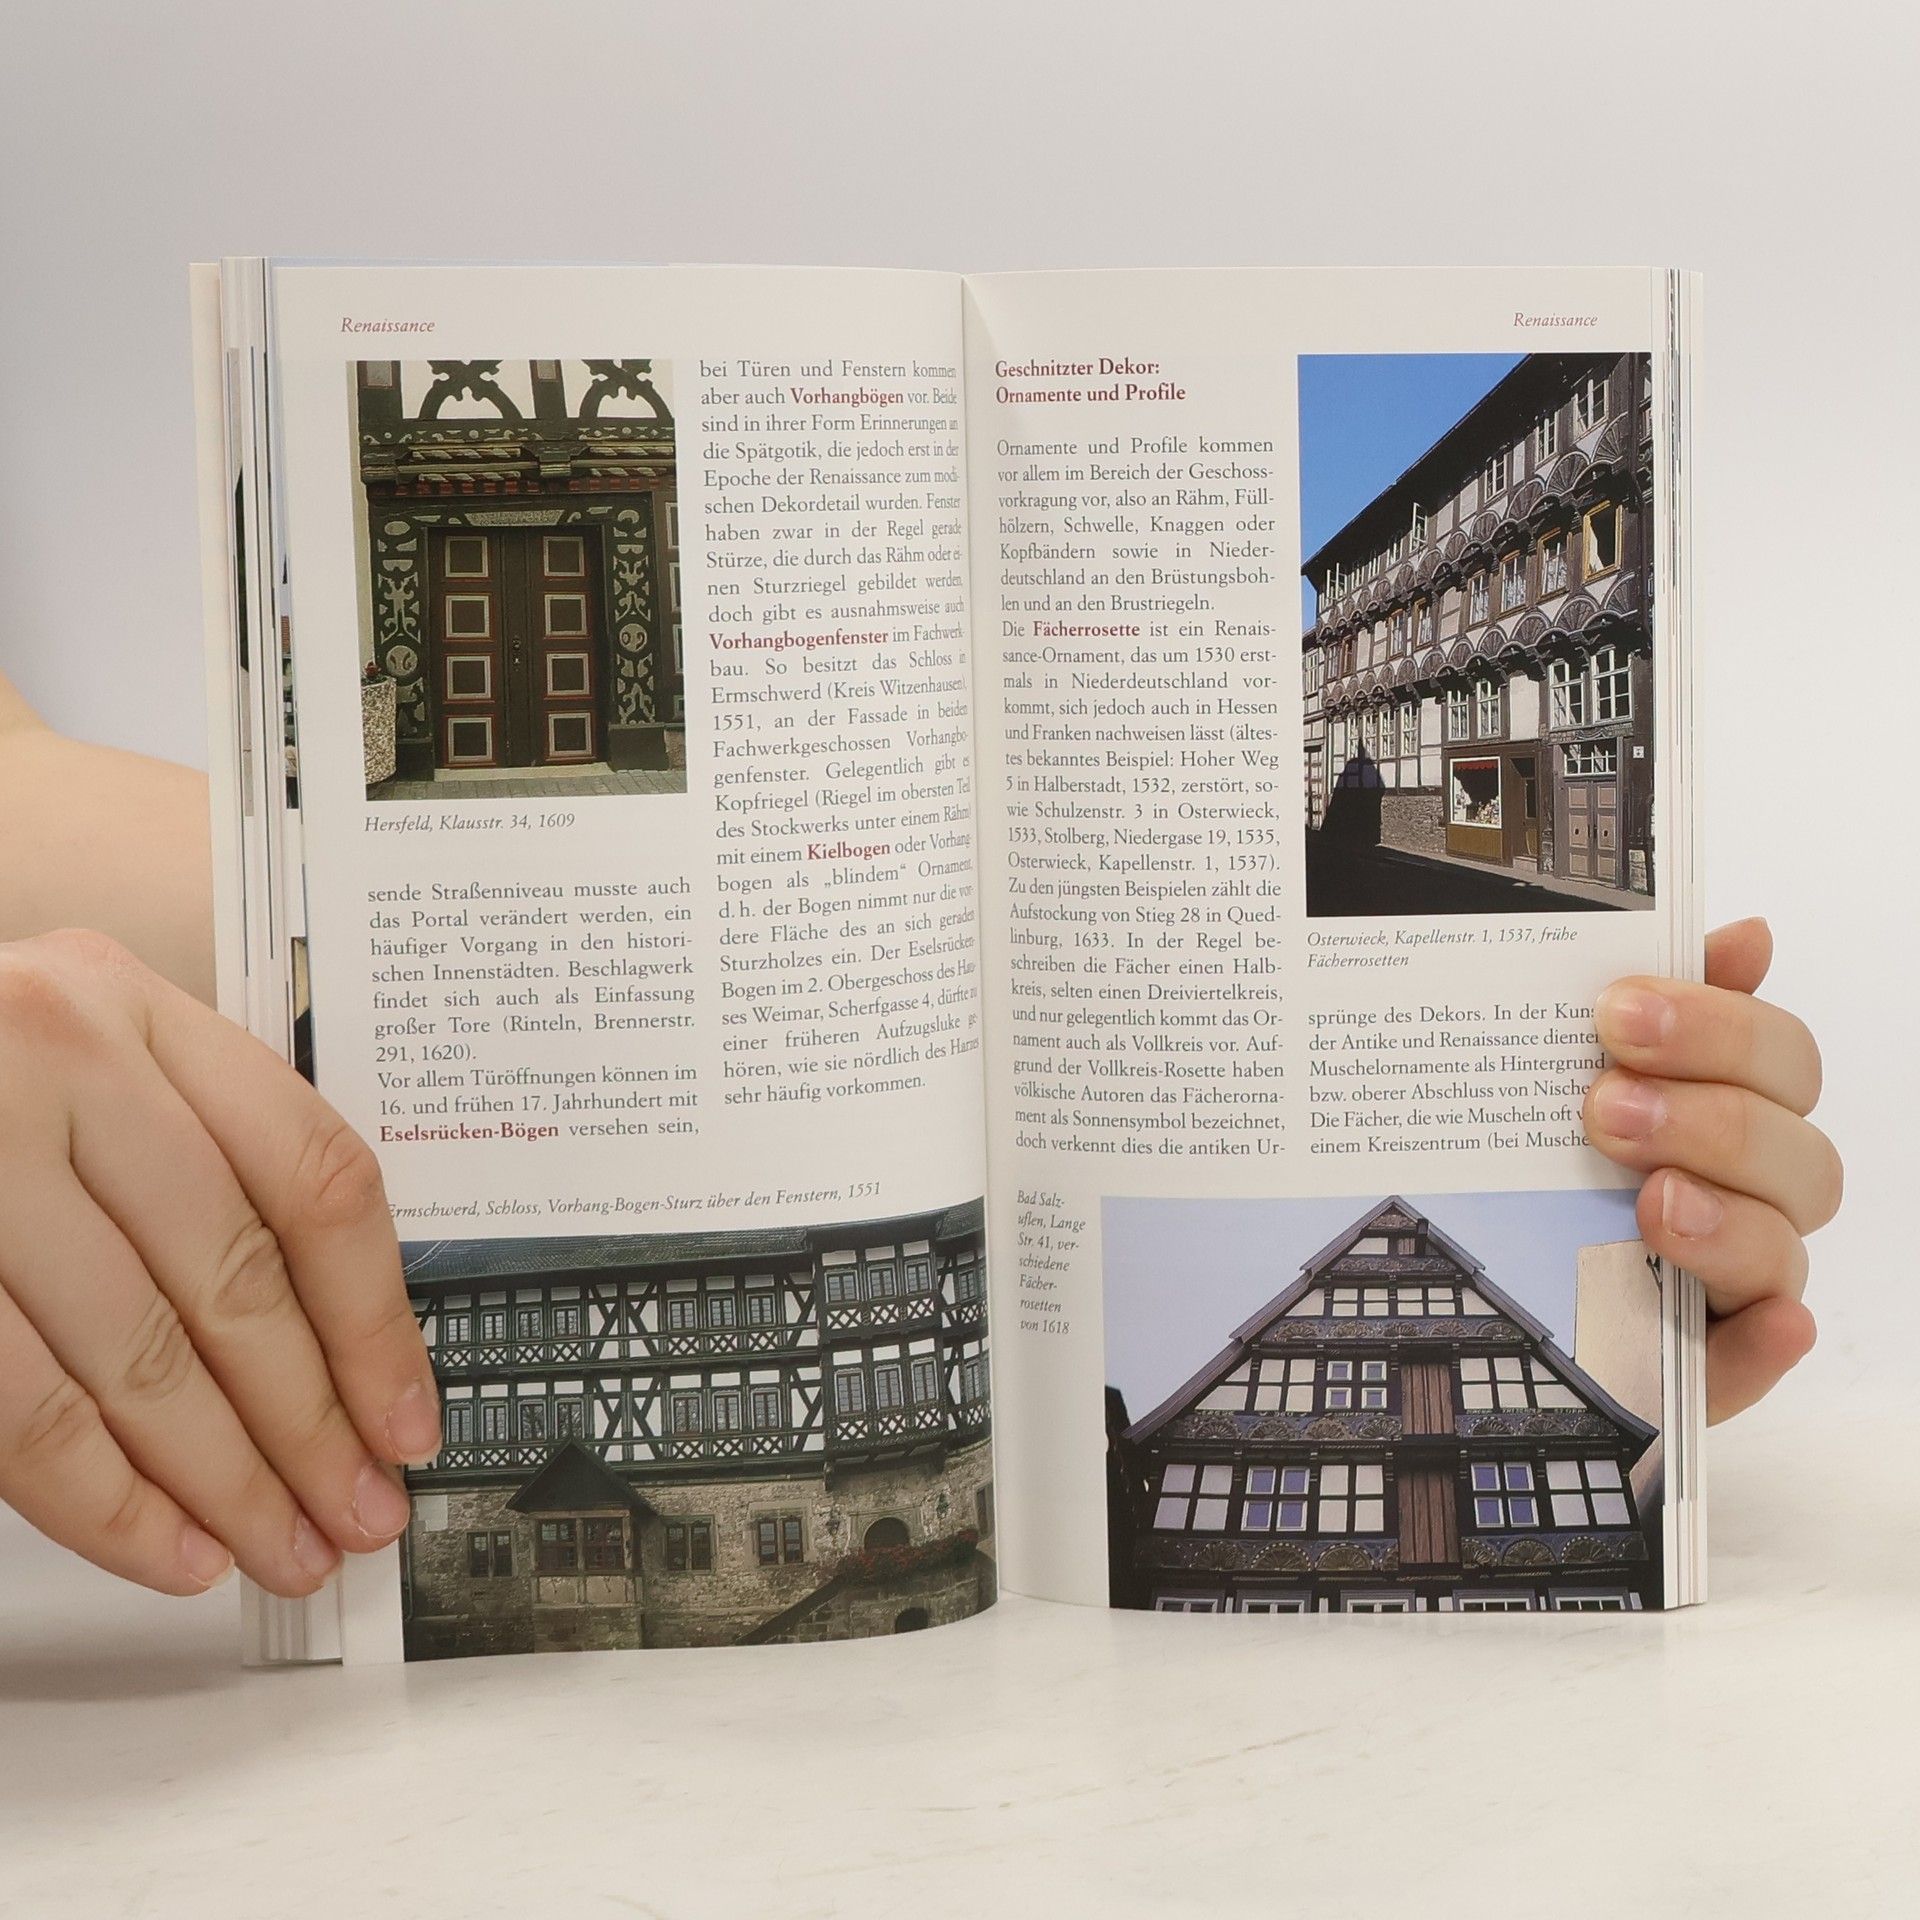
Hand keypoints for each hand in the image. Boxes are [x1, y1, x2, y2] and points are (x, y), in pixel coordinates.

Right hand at [0, 929, 437, 1595]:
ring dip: (225, 1483)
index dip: (376, 1319)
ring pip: (139, 1357)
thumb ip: (193, 1163)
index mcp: (138, 1013)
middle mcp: (61, 1065)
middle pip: (237, 1279)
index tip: (408, 1418)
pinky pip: (26, 1411)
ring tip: (283, 1550)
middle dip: (313, 1426)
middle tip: (361, 1514)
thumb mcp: (82, 1064)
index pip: (312, 1178)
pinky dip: (107, 1501)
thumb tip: (329, 1352)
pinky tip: (170, 1548)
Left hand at [1586, 917, 1839, 1422]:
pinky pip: (1751, 1361)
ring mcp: (1729, 1279)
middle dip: (1707, 1119)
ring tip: (1650, 1202)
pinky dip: (1761, 1346)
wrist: (1459, 1267)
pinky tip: (1758, 1326)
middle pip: (1796, 1152)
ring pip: (1783, 1251)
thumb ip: (1655, 1002)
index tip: (1617, 1012)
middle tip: (1603, 1108)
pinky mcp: (1698, 1359)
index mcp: (1729, 1105)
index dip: (1716, 1027)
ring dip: (1727, 1221)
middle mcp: (1746, 1191)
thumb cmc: (1538, 1151)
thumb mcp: (1566, 1065)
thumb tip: (1747, 935)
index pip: (1780, 1056)